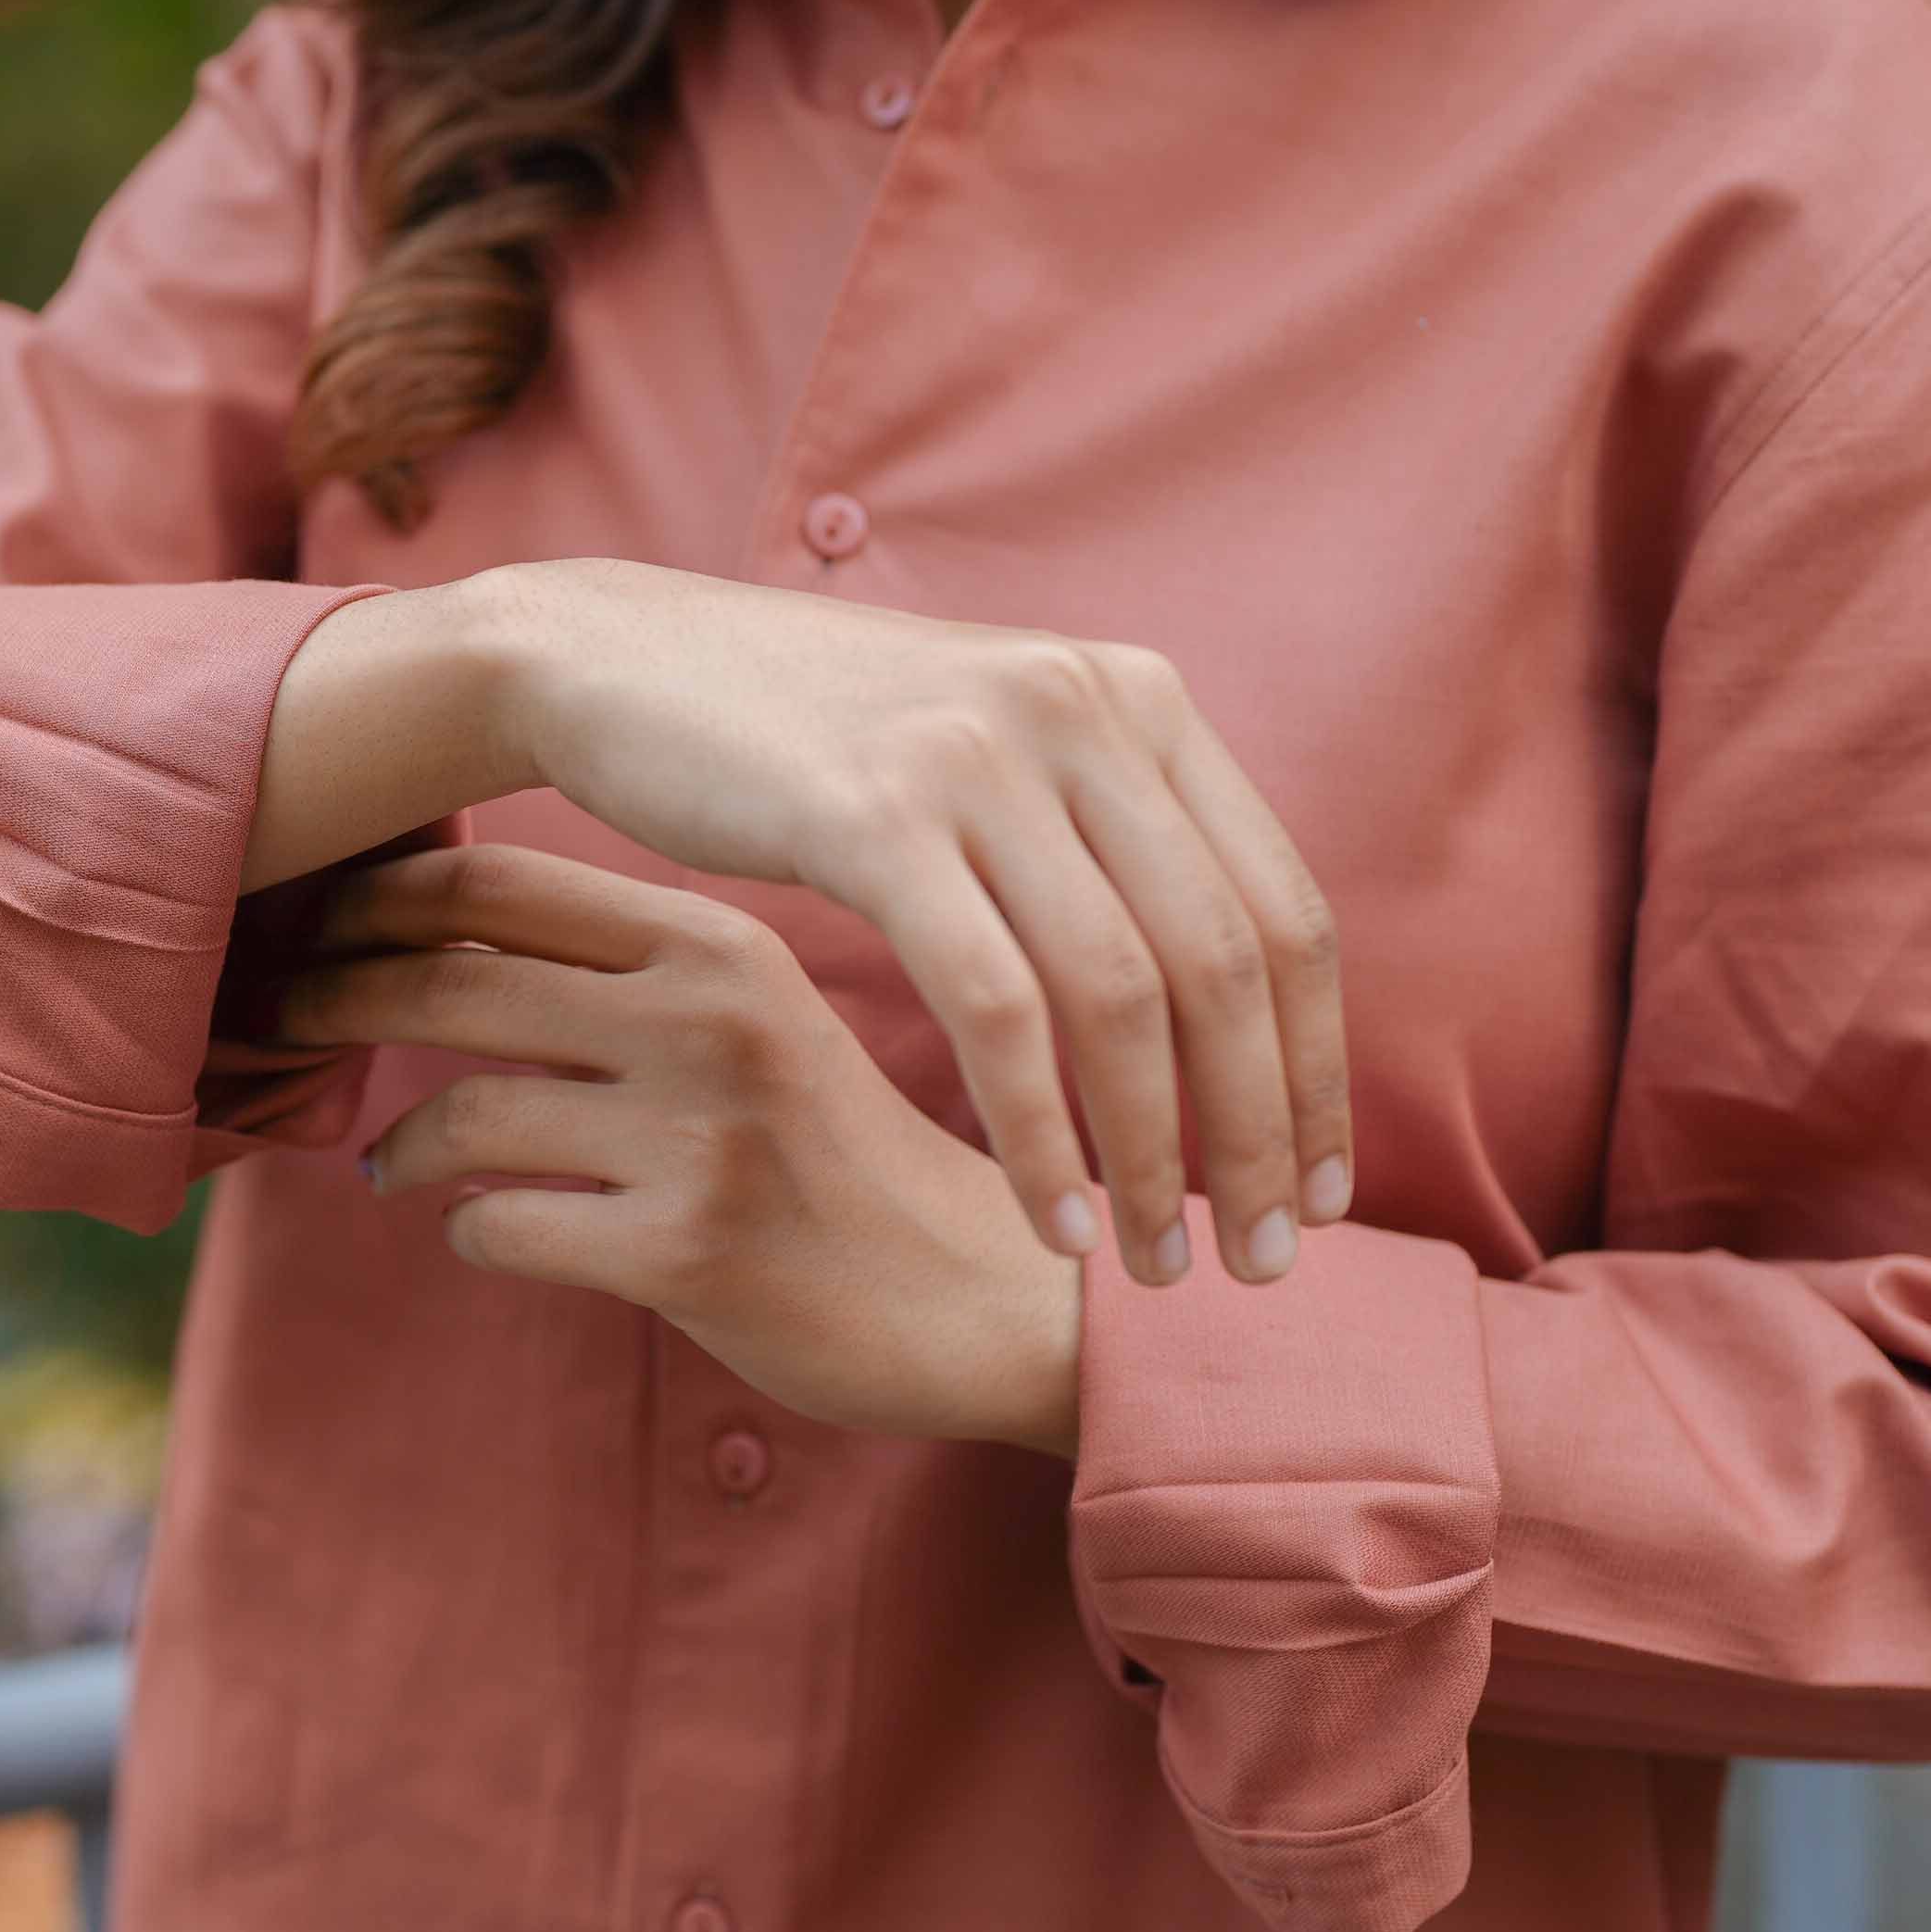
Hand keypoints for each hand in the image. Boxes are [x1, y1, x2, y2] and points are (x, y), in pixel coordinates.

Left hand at [272, 844, 1086, 1447]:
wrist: (988, 1294)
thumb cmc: (847, 1157)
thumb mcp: (764, 1022)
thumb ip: (637, 977)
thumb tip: (453, 942)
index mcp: (717, 943)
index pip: (497, 884)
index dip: (375, 899)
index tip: (309, 921)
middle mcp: (706, 1019)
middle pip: (453, 980)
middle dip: (332, 998)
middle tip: (276, 1022)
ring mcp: (698, 1136)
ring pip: (463, 1111)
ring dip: (395, 1143)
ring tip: (383, 1164)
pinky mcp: (686, 1253)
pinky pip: (505, 1228)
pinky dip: (469, 1231)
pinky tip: (480, 1231)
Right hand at [479, 556, 1351, 1284]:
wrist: (612, 662)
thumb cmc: (800, 741)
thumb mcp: (986, 751)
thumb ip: (1097, 835)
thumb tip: (1204, 989)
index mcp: (1135, 695)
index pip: (1280, 909)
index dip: (1317, 1068)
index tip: (1318, 1194)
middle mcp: (1080, 709)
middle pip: (1224, 964)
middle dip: (1259, 1135)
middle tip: (1262, 1267)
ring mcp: (979, 754)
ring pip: (1122, 996)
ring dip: (1154, 1157)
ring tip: (1153, 1269)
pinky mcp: (876, 812)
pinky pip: (996, 1008)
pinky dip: (1039, 1134)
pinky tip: (1054, 1220)